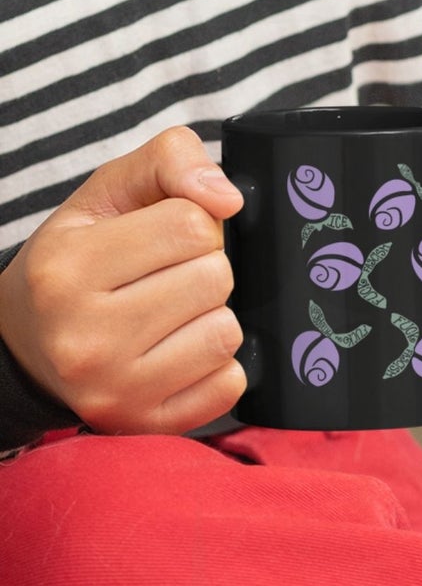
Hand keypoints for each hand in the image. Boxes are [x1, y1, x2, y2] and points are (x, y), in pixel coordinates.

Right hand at [0, 127, 247, 435]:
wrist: (27, 346)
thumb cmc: (78, 261)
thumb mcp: (108, 192)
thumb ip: (171, 160)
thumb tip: (227, 198)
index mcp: (67, 269)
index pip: (193, 226)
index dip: (193, 224)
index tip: (163, 239)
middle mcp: (84, 338)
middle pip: (215, 278)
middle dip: (204, 269)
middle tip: (166, 279)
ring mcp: (114, 389)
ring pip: (226, 332)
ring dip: (212, 316)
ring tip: (171, 315)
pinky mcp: (144, 424)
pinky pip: (230, 385)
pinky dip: (217, 366)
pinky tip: (179, 352)